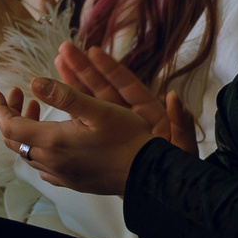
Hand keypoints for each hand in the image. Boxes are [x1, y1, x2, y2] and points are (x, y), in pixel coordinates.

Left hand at [0, 67, 159, 193]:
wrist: (147, 173)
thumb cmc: (127, 139)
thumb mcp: (98, 109)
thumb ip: (64, 95)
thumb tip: (33, 83)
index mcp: (52, 142)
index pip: (9, 126)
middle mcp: (51, 162)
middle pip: (14, 141)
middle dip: (11, 115)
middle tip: (19, 95)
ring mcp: (61, 175)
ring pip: (27, 154)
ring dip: (25, 131)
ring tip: (36, 110)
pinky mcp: (71, 182)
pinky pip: (42, 166)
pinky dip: (37, 148)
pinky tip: (52, 138)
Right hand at [58, 45, 194, 153]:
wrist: (164, 188)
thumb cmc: (177, 166)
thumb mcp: (183, 145)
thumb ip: (182, 123)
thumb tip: (174, 97)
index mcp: (149, 113)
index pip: (126, 85)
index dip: (110, 68)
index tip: (93, 51)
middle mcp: (130, 118)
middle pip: (103, 89)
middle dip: (84, 69)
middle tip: (65, 49)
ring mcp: (114, 130)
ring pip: (91, 104)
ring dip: (74, 84)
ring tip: (58, 63)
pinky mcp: (103, 145)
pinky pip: (86, 125)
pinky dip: (72, 112)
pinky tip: (54, 99)